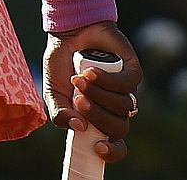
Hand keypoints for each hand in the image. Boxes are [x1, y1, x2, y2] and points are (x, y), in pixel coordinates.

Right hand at [43, 22, 143, 164]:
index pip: (115, 144)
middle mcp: (115, 107)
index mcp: (98, 118)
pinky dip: (107, 80)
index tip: (97, 148)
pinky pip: (127, 85)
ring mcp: (126, 91)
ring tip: (79, 78)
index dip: (112, 152)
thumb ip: (60, 113)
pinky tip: (90, 72)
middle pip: (119, 128)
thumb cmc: (62, 64)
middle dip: (98, 116)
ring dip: (98, 94)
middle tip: (78, 100)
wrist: (68, 33)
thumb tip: (78, 128)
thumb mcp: (53, 92)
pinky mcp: (133, 71)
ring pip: (123, 106)